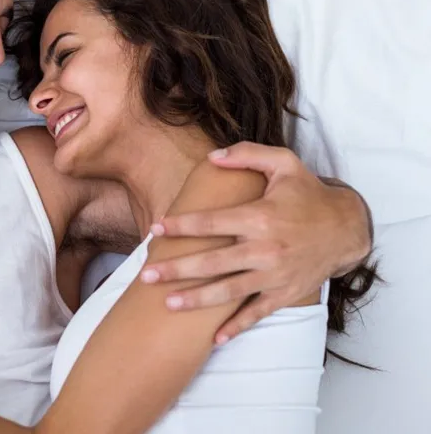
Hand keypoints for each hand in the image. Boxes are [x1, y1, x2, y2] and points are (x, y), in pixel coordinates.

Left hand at [143, 142, 370, 343]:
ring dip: (197, 300)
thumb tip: (211, 156)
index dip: (182, 226)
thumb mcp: (285, 163)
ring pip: (230, 291)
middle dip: (178, 269)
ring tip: (167, 304)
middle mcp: (267, 248)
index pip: (213, 222)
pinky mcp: (286, 292)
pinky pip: (258, 313)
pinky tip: (214, 338)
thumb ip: (247, 155)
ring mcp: (276, 274)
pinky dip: (237, 327)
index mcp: (261, 216)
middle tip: (147, 275)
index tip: (157, 229)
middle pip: (214, 261)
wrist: (347, 228)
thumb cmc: (308, 193)